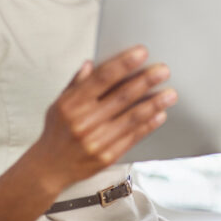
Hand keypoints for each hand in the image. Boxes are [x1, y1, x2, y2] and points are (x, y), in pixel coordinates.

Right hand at [37, 46, 176, 189]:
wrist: (49, 168)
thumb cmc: (56, 132)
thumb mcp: (59, 103)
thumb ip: (76, 83)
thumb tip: (91, 63)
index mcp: (72, 103)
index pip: (102, 78)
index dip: (123, 63)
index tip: (141, 52)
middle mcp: (84, 121)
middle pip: (121, 96)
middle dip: (145, 81)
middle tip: (163, 70)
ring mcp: (96, 140)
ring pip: (131, 118)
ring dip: (154, 104)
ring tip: (170, 93)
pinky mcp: (106, 157)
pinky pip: (132, 138)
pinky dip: (148, 125)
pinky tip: (160, 115)